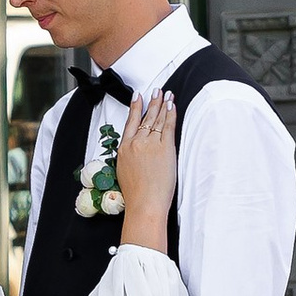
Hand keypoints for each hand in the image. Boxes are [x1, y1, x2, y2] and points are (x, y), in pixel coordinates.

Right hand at [109, 87, 177, 244]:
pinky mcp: (165, 148)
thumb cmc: (136, 195)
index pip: (130, 122)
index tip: (137, 97)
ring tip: (165, 94)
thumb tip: (135, 151)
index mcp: (123, 149)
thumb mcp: (124, 172)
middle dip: (152, 102)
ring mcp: (150, 144)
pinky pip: (168, 126)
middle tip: (156, 91)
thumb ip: (129, 157)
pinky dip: (170, 114)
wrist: (144, 204)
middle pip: (145, 117)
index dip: (135, 108)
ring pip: (156, 119)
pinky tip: (172, 106)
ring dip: (162, 104)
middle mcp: (136, 143)